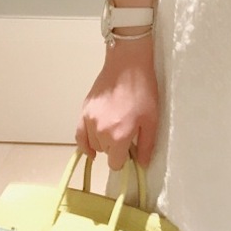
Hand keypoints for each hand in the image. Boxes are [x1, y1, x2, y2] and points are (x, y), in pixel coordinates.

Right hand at [75, 41, 158, 171]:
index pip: (115, 164)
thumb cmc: (143, 91)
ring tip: (114, 129)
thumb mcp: (152, 119)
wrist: (128, 65)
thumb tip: (142, 165)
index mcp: (118, 136)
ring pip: (93, 144)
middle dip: (115, 148)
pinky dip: (84, 143)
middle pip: (106, 153)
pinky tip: (90, 148)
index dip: (124, 160)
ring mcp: (89, 121)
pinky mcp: (84, 111)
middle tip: (126, 132)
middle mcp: (100, 132)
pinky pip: (79, 135)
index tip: (130, 151)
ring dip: (102, 142)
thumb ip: (146, 146)